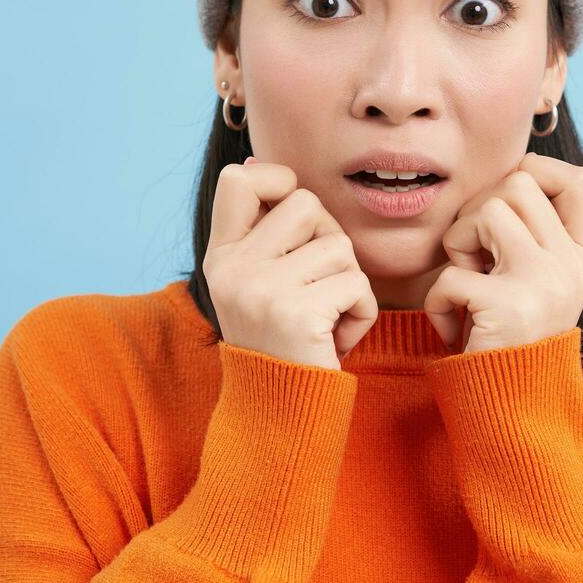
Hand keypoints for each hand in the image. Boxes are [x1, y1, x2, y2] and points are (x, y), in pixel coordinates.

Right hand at [202, 155, 378, 369]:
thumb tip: (259, 165)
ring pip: (339, 245)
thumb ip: (263, 231)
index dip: (277, 182)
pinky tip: (336, 340)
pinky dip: (362, 313)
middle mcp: (232, 269)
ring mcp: (260, 290)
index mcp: (220, 257)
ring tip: (327, 319)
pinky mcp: (296, 313)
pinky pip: (356, 284)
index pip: (239, 179)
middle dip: (329, 241)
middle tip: (319, 286)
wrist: (280, 417)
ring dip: (350, 283)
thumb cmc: (284, 344)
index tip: (291, 218)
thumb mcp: (258, 283)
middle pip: (306, 203)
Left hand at [423, 152, 582, 353]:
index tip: (507, 201)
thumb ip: (533, 238)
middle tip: (474, 257)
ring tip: (465, 285)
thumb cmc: (510, 344)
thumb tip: (510, 175)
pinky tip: (453, 327)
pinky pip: (451, 273)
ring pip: (490, 210)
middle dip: (479, 210)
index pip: (580, 181)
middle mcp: (570, 266)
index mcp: (578, 258)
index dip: (536, 171)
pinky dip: (437, 300)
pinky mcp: (508, 308)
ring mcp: (543, 283)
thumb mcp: (539, 285)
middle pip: (520, 183)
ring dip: (459, 244)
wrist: (513, 413)